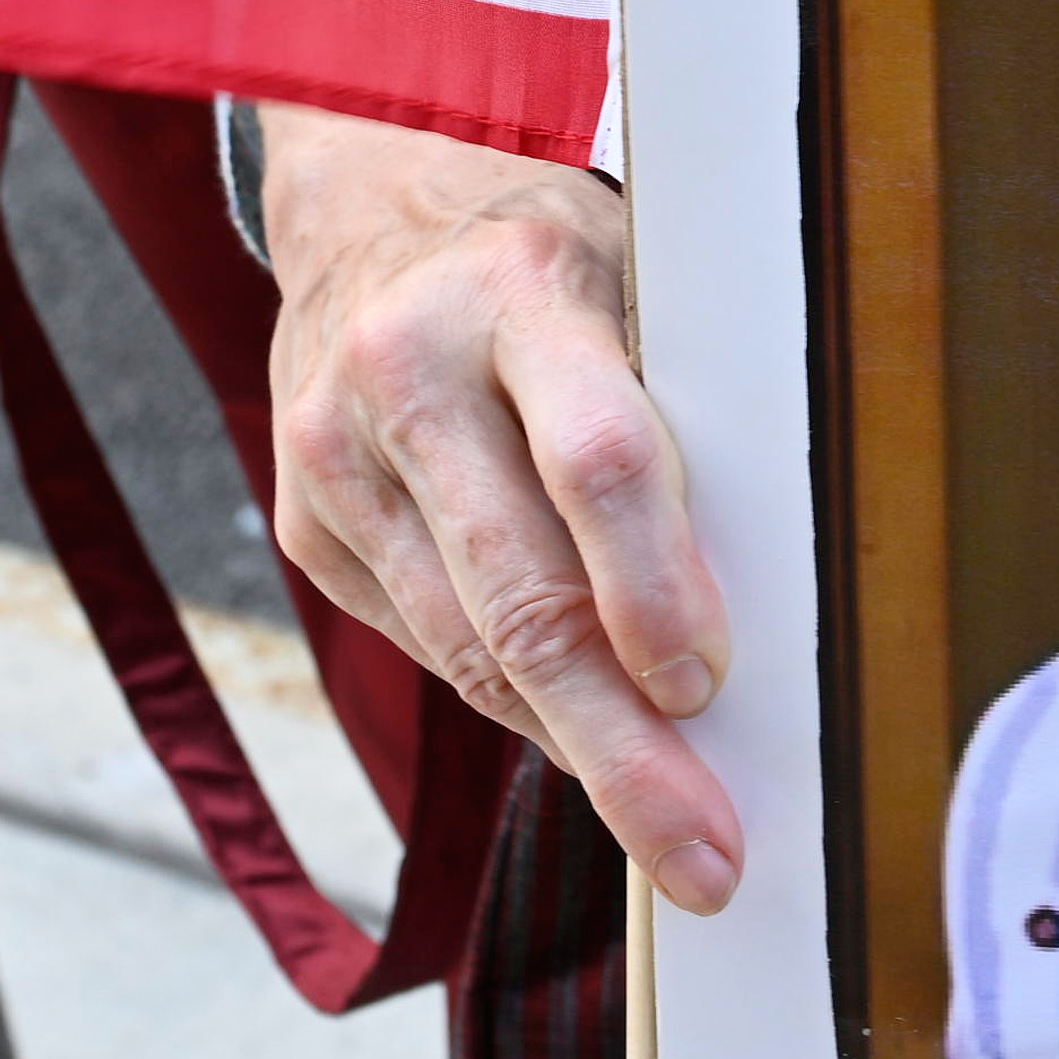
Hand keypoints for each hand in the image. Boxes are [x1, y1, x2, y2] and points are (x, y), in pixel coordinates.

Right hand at [257, 105, 745, 911]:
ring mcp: (337, 450)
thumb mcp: (633, 280)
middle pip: (526, 596)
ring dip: (574, 750)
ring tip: (668, 829)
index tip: (712, 686)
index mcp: (521, 289)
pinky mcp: (305, 522)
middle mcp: (410, 368)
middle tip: (703, 852)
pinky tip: (571, 725)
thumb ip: (677, 411)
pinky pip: (426, 646)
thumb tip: (753, 609)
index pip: (596, 456)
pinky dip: (509, 699)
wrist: (372, 206)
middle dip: (623, 744)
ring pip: (468, 647)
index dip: (658, 587)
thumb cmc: (547, 262)